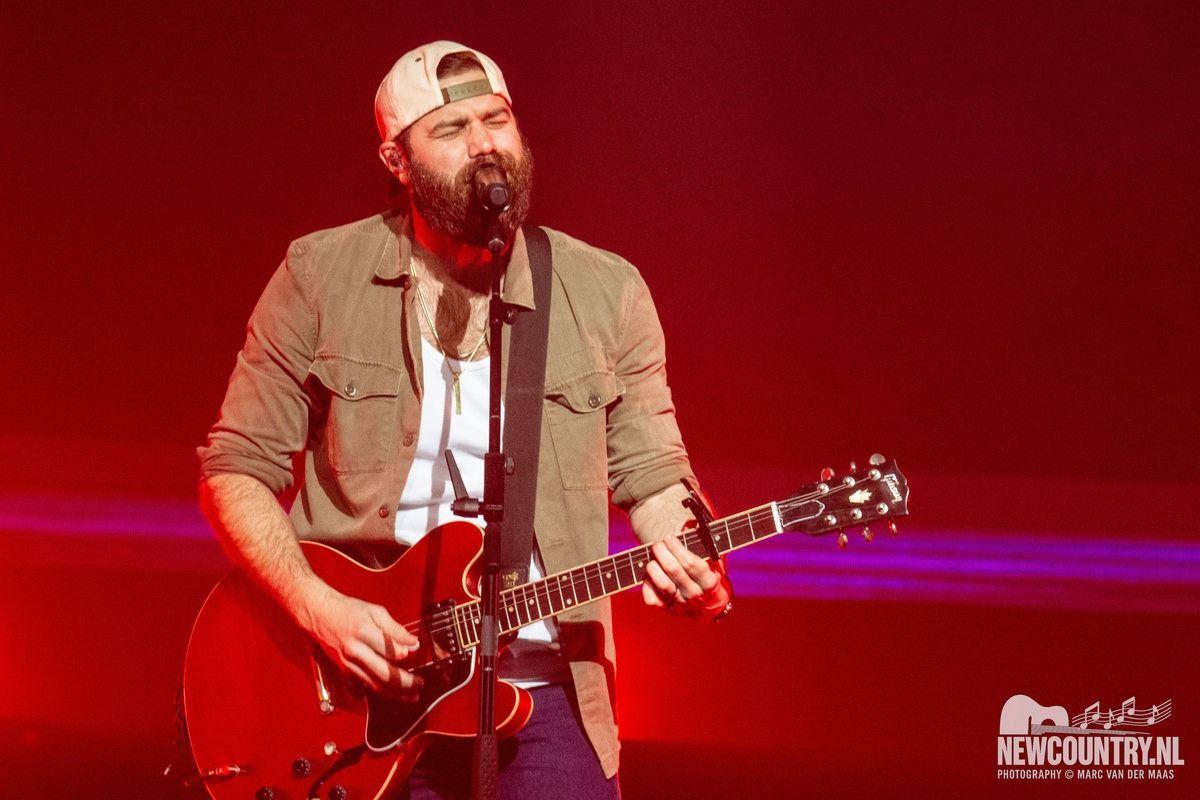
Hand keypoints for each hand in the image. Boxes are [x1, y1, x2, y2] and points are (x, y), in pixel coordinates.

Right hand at [297, 584, 422, 699]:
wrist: (319, 613)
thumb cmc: (346, 610)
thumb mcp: (375, 611)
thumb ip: (394, 629)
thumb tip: (412, 643)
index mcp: (362, 633)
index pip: (389, 650)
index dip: (404, 653)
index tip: (415, 651)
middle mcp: (354, 651)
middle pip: (383, 673)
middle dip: (405, 682)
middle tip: (420, 683)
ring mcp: (348, 663)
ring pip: (375, 684)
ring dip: (395, 693)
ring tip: (412, 695)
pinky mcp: (345, 670)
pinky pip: (366, 684)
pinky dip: (381, 691)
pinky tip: (393, 693)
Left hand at [641, 534, 731, 621]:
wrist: (708, 607)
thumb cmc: (709, 577)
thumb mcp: (714, 563)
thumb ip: (704, 545)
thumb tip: (690, 524)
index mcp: (709, 582)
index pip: (691, 563)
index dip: (677, 548)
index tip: (669, 537)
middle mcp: (695, 594)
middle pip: (674, 570)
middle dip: (662, 553)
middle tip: (657, 544)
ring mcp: (680, 604)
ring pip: (662, 584)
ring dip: (653, 567)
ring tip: (652, 558)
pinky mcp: (668, 609)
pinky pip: (652, 599)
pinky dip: (647, 585)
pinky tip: (648, 575)